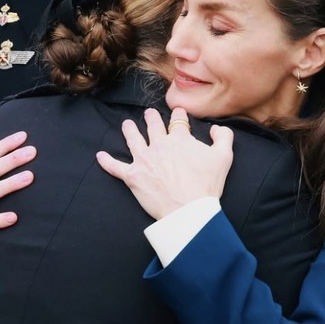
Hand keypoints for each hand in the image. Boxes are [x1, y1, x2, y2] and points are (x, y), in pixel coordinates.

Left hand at [96, 107, 233, 219]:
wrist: (189, 210)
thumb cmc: (207, 185)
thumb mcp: (224, 157)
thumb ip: (223, 137)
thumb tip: (216, 128)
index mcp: (180, 138)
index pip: (178, 120)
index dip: (178, 115)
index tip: (178, 113)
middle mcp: (159, 145)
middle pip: (153, 125)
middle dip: (151, 118)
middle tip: (149, 114)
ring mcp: (144, 160)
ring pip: (133, 139)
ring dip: (129, 130)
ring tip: (127, 125)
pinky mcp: (133, 176)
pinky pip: (115, 167)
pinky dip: (106, 161)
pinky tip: (100, 156)